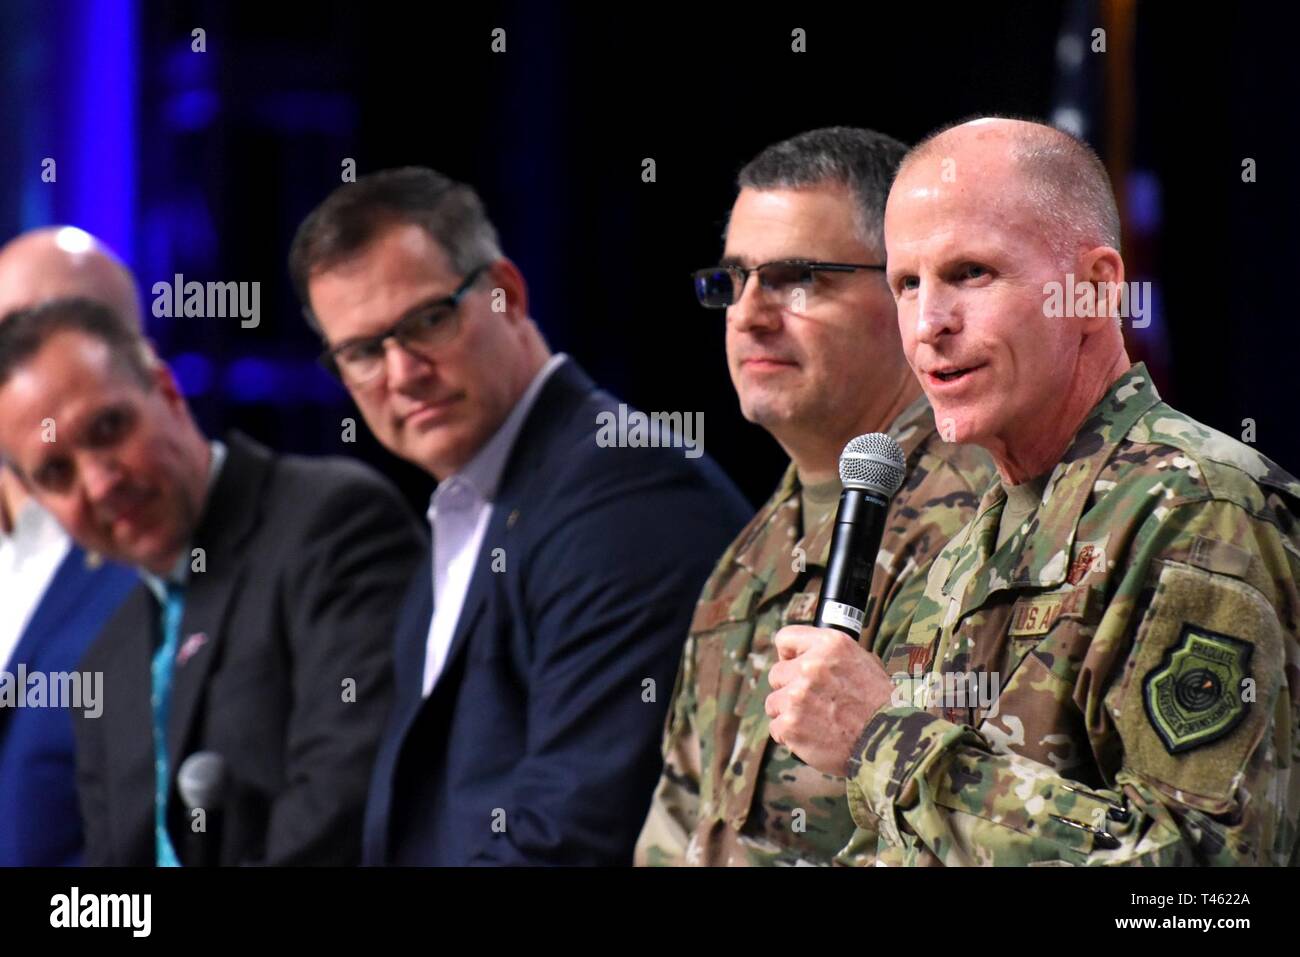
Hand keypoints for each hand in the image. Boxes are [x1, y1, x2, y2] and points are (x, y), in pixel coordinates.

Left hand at [765, 625, 894, 776]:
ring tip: (815, 722)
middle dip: (789, 688)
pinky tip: (812, 737)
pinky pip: (776, 727)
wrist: (889, 742)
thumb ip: (830, 655)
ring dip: (788, 713)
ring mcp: (797, 696)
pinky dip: (790, 736)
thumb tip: (804, 654)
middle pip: (776, 673)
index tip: (794, 666)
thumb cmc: (879, 703)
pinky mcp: (790, 724)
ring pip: (773, 702)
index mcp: (830, 644)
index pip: (785, 638)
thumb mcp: (863, 662)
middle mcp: (810, 666)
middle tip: (813, 702)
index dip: (789, 654)